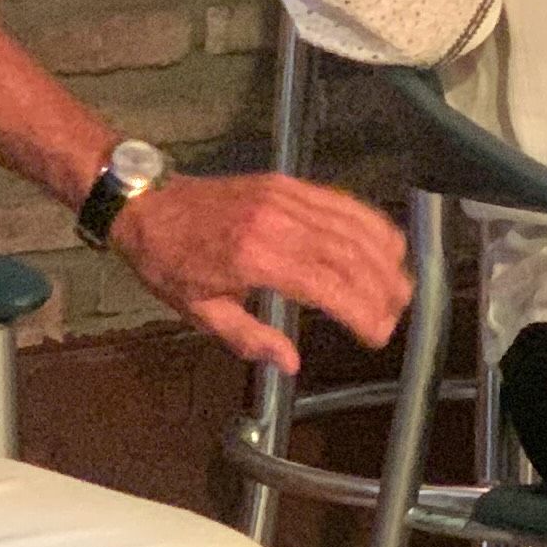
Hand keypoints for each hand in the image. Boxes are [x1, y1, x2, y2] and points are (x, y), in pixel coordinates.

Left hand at [110, 170, 412, 373]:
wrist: (146, 202)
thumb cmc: (168, 261)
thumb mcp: (200, 311)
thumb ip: (249, 338)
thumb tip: (291, 363)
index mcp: (254, 258)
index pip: (327, 285)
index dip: (361, 311)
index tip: (378, 335)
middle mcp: (276, 223)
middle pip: (350, 255)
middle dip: (382, 288)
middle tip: (397, 315)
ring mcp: (285, 197)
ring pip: (353, 227)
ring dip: (385, 258)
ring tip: (401, 287)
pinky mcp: (287, 183)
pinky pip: (341, 202)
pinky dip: (370, 224)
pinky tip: (387, 246)